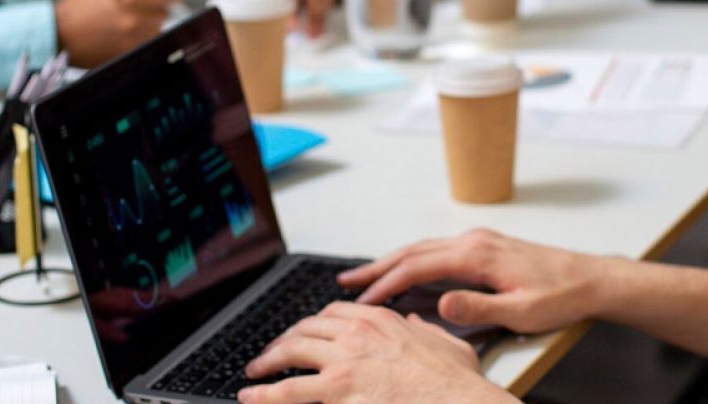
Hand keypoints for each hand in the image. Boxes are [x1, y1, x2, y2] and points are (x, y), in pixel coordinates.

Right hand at [55, 0, 183, 66]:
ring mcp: (133, 40)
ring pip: (157, 30)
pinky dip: (138, 38)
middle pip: (166, 13)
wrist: (58, 34)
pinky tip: (120, 34)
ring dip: (148, 24)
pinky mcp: (128, 54)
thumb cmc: (82, 4)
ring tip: (126, 22)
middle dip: (157, 8)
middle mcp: (135, 20)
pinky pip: (144, 43)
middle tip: (144, 8)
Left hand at [239, 305, 507, 403]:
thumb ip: (423, 329)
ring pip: (291, 352)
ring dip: (267, 362)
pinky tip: (250, 397)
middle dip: (284, 340)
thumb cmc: (454, 383)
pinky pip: (288, 391)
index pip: (333, 313)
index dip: (312, 323)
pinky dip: (264, 394)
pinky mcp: (336, 390)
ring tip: (253, 373)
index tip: (304, 332)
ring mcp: (345, 360)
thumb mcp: (446, 343)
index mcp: (382, 320)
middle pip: (306, 328)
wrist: (457, 402)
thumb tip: (411, 322)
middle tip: (271, 354)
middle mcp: (358, 333)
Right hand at [338, 229, 606, 334]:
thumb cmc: (561, 296)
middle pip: (414, 250)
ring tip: (366, 277)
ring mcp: (480, 240)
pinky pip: (439, 249)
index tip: (363, 300)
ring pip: (425, 247)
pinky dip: (414, 259)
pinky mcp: (487, 246)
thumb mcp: (522, 312)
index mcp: (478, 254)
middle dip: (378, 266)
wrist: (591, 278)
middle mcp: (475, 240)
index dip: (387, 283)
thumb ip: (480, 308)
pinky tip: (407, 271)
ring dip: (393, 261)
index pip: (418, 266)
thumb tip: (441, 303)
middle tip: (345, 282)